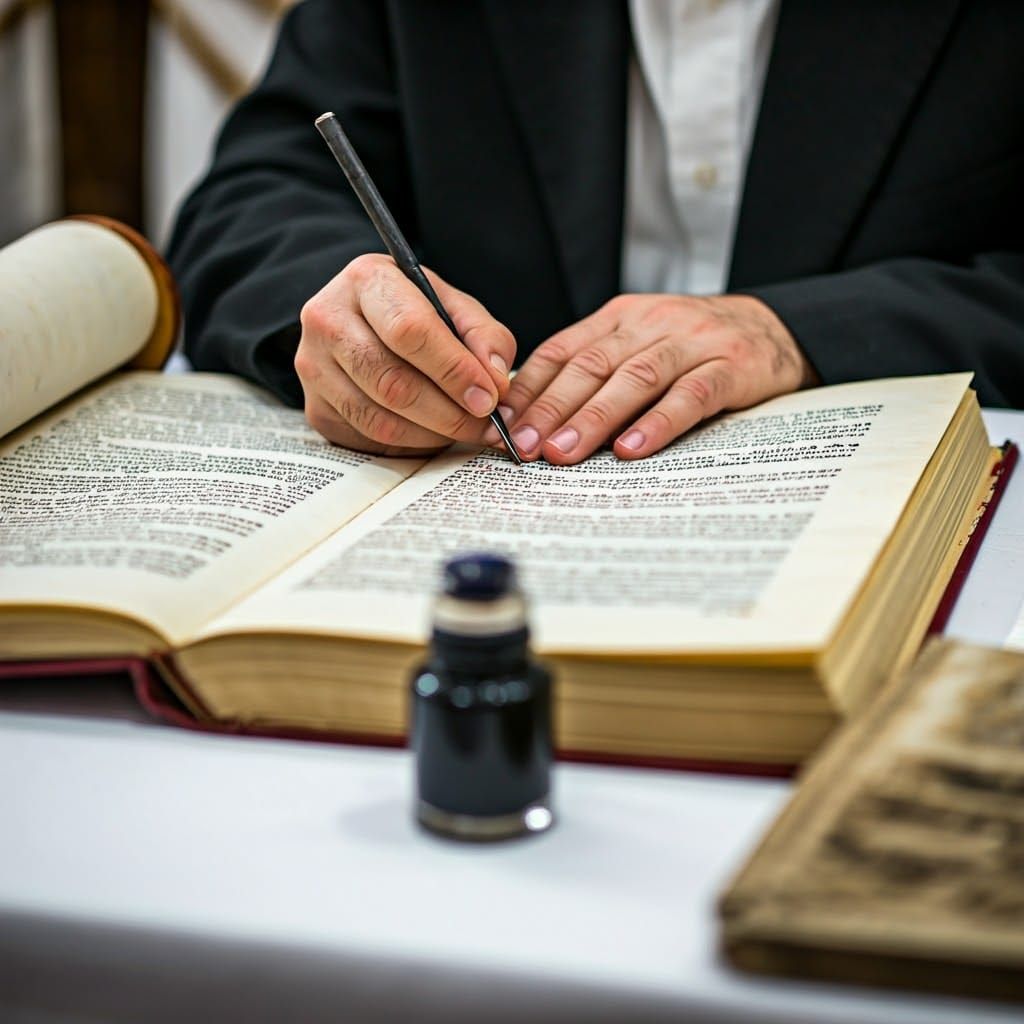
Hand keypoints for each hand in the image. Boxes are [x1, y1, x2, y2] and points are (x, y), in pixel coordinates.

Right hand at [296, 254, 514, 454]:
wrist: (361, 322)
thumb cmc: (414, 312)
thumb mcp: (453, 306)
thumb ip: (484, 336)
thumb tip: (496, 382)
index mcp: (366, 280)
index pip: (409, 330)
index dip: (454, 370)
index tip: (489, 397)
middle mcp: (328, 319)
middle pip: (392, 381)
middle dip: (448, 412)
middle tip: (484, 426)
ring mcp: (313, 366)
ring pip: (379, 418)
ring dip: (432, 434)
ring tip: (465, 430)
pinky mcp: (315, 407)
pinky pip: (369, 437)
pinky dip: (410, 444)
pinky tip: (434, 433)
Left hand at [490, 293, 818, 463]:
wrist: (774, 329)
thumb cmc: (692, 348)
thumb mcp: (639, 344)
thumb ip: (595, 372)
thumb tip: (534, 419)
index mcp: (620, 317)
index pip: (563, 349)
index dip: (530, 388)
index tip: (501, 425)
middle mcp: (651, 323)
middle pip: (592, 364)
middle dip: (552, 406)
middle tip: (525, 446)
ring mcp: (693, 343)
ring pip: (636, 378)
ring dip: (595, 417)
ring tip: (564, 452)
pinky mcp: (731, 367)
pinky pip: (691, 396)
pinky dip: (659, 423)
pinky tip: (632, 448)